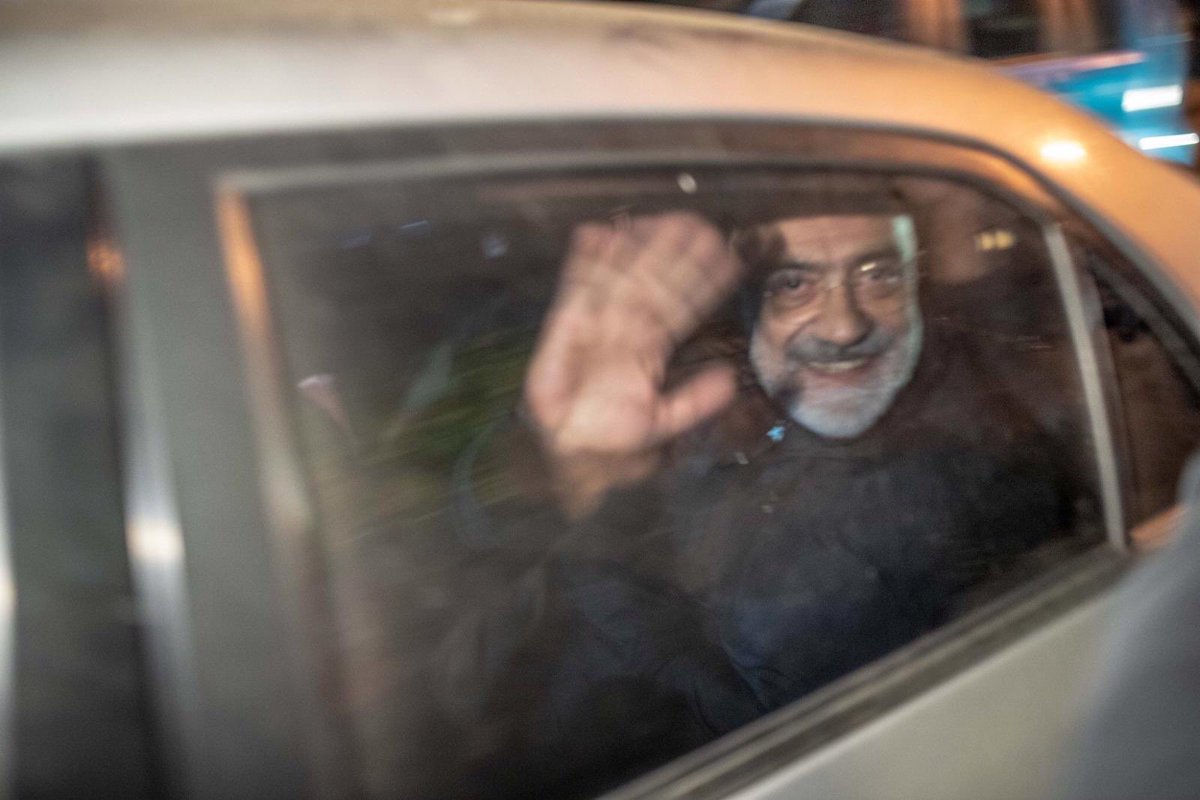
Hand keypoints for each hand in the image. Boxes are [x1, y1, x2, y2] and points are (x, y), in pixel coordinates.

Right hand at [525, 213, 742, 512]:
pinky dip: (582, 263)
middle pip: (654, 283)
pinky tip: (594, 233)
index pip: (680, 308)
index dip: (703, 283)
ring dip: (637, 248)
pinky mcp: (565, 325)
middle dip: (676, 256)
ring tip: (661, 218)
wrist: (568, 453)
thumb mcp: (660, 424)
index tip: (727, 259)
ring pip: (622, 278)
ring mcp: (596, 324)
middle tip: (702, 225)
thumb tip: (730, 381)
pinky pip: (575, 289)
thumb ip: (692, 402)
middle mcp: (626, 329)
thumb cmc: (610, 440)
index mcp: (650, 347)